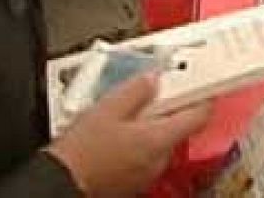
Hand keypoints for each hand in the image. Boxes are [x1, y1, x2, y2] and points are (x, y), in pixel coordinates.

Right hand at [45, 73, 211, 197]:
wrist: (59, 184)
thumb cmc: (81, 154)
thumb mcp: (107, 109)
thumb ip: (136, 90)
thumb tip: (152, 78)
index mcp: (159, 138)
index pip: (199, 114)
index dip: (203, 94)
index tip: (202, 82)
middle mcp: (159, 158)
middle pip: (177, 126)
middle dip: (166, 108)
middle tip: (148, 92)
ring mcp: (147, 172)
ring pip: (159, 140)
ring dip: (148, 125)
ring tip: (122, 114)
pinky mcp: (133, 180)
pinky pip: (144, 154)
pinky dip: (136, 141)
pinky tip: (114, 134)